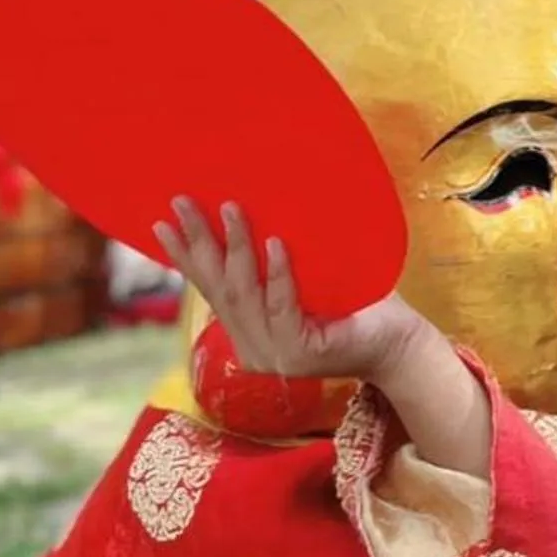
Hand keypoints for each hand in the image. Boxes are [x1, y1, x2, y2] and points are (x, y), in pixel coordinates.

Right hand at [155, 197, 421, 386]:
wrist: (397, 343)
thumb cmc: (356, 305)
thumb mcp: (307, 279)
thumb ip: (274, 263)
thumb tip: (255, 205)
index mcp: (247, 331)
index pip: (209, 289)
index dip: (184, 256)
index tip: (158, 223)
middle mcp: (252, 347)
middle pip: (218, 288)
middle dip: (197, 242)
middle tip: (181, 201)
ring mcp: (274, 354)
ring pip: (245, 294)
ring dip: (236, 247)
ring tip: (228, 208)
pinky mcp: (301, 354)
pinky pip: (283, 306)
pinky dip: (278, 273)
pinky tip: (275, 243)